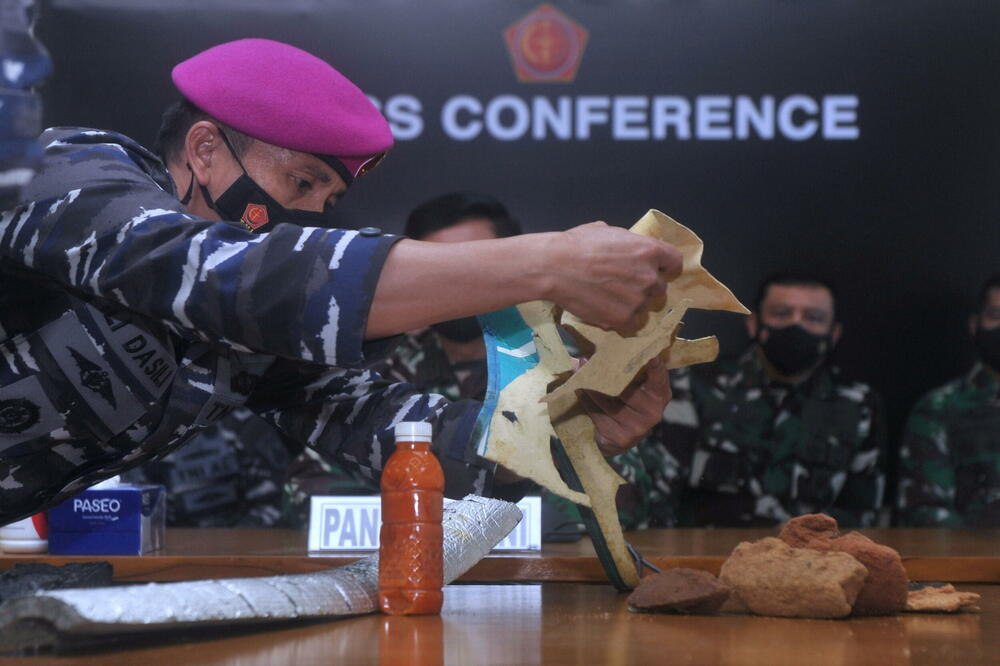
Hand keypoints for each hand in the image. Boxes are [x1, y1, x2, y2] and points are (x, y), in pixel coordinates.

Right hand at [542, 222, 681, 332]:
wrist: (554, 267)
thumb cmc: (576, 244)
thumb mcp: (607, 231)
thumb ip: (626, 243)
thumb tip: (626, 248)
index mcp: (649, 250)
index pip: (675, 262)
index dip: (665, 267)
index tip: (656, 270)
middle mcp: (649, 276)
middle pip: (660, 288)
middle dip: (645, 287)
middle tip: (623, 286)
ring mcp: (637, 300)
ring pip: (644, 307)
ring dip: (631, 304)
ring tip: (608, 298)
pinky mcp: (623, 319)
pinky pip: (631, 324)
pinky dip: (620, 320)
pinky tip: (605, 310)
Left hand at [581, 358, 670, 456]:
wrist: (619, 438)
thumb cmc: (627, 401)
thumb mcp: (635, 385)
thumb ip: (628, 367)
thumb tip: (598, 349)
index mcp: (660, 394)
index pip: (658, 378)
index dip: (654, 367)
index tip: (650, 356)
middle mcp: (652, 412)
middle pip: (626, 389)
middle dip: (604, 372)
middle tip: (586, 359)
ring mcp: (637, 427)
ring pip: (608, 401)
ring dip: (590, 386)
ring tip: (578, 372)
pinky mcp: (619, 437)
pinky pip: (597, 414)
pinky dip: (586, 400)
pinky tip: (579, 390)